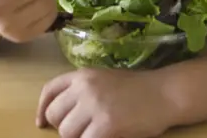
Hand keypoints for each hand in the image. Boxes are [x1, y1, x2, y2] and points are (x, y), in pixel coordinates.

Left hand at [37, 68, 173, 137]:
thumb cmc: (137, 89)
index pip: (49, 91)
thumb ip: (83, 91)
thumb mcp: (105, 79)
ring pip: (66, 133)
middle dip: (64, 127)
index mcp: (83, 74)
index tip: (42, 123)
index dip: (42, 109)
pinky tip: (105, 137)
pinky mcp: (106, 125)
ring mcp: (95, 106)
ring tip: (95, 133)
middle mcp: (84, 88)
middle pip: (55, 115)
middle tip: (81, 131)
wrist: (164, 93)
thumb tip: (61, 114)